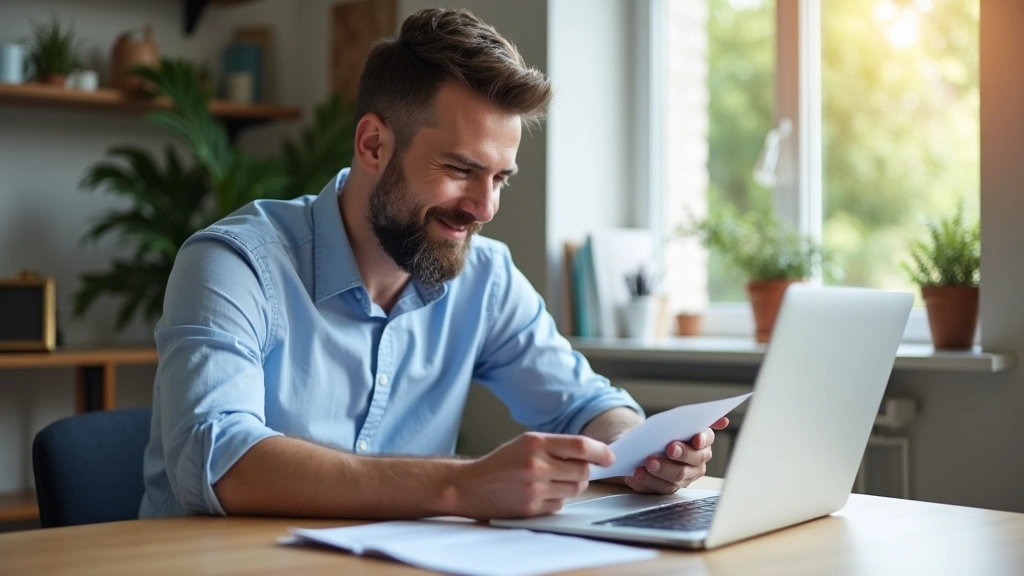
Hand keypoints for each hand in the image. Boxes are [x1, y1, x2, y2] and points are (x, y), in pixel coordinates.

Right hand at [454, 432, 613, 518]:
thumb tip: (592, 454)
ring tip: (554, 481)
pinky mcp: (531, 508)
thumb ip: (556, 446)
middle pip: (583, 470)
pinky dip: (557, 499)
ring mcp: (534, 488)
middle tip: (576, 470)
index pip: (580, 445)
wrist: (469, 486)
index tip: (609, 457)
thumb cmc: (500, 463)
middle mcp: (536, 464)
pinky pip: (560, 505)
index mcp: (535, 442)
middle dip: (585, 471)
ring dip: (572, 486)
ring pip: (575, 489)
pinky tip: (541, 493)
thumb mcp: (525, 443)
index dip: (601, 452)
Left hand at [624, 417, 729, 494]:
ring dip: (662, 470)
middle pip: (693, 462)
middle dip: (682, 454)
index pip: (706, 441)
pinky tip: (637, 474)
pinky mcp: (665, 488)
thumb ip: (693, 420)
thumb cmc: (661, 433)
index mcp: (701, 443)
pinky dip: (646, 481)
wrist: (640, 446)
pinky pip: (657, 488)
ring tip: (648, 462)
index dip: (703, 440)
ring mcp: (682, 478)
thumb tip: (722, 421)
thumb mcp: (673, 422)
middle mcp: (696, 463)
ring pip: (676, 478)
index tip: (696, 438)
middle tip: (670, 448)